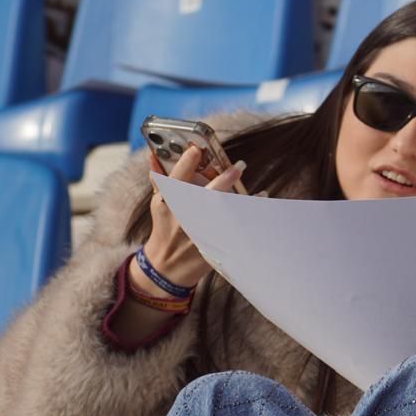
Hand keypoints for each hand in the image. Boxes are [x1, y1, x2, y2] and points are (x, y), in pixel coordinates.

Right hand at [132, 145, 243, 295]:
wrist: (167, 266)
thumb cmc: (165, 228)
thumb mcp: (159, 204)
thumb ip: (159, 179)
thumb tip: (154, 154)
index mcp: (168, 204)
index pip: (175, 179)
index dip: (185, 164)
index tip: (197, 149)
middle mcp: (184, 217)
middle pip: (205, 197)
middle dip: (223, 181)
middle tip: (238, 166)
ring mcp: (200, 232)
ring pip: (225, 214)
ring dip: (244, 201)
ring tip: (258, 192)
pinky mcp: (213, 245)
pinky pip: (236, 229)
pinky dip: (250, 216)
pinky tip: (261, 204)